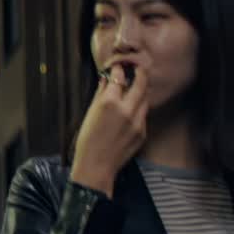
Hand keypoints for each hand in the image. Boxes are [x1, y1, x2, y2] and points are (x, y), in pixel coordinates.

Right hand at [70, 64, 148, 196]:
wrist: (96, 166)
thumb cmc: (87, 141)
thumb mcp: (90, 114)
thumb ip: (100, 95)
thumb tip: (106, 80)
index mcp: (109, 103)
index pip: (118, 78)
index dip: (118, 70)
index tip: (118, 67)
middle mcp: (126, 110)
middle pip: (141, 84)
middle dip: (140, 73)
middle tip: (138, 68)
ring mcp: (137, 122)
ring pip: (145, 99)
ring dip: (141, 92)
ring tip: (136, 88)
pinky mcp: (143, 132)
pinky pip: (143, 115)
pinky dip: (138, 109)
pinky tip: (130, 112)